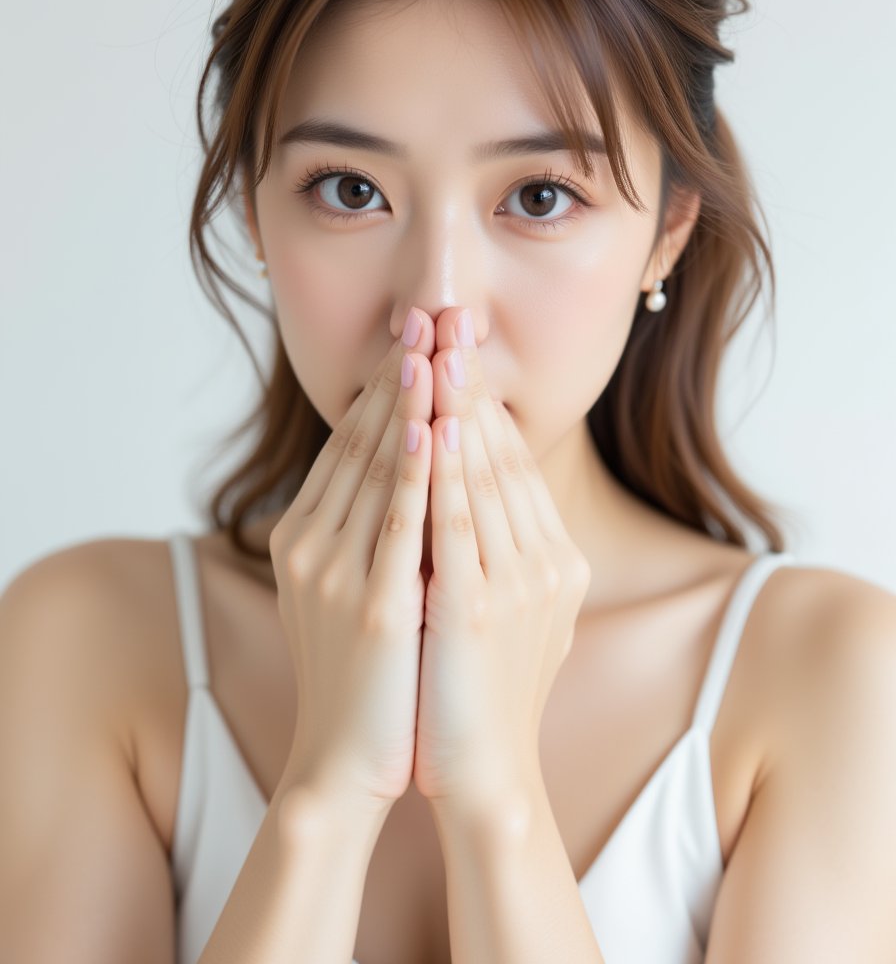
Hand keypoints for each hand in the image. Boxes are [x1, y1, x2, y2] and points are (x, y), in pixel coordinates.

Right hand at [269, 311, 434, 807]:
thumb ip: (363, 528)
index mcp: (303, 535)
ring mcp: (334, 573)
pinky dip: (411, 469)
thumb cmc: (361, 674)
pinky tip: (430, 424)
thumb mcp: (348, 587)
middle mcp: (309, 544)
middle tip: (425, 314)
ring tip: (430, 344)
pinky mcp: (369, 606)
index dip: (381, 385)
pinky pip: (396, 522)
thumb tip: (402, 466)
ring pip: (374, 469)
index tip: (413, 336)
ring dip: (405, 402)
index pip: (346, 443)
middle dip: (396, 375)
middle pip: (357, 441)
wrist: (344, 760)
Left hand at [413, 309, 590, 810]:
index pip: (515, 463)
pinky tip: (430, 422)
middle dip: (470, 385)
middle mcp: (546, 562)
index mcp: (555, 559)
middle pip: (502, 454)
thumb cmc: (483, 691)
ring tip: (436, 347)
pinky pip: (455, 523)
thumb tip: (471, 489)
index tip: (454, 350)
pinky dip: (442, 468)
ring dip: (456, 406)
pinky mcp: (476, 608)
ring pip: (482, 475)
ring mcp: (516, 583)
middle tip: (447, 322)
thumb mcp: (509, 609)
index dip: (483, 401)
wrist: (484, 775)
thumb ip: (500, 549)